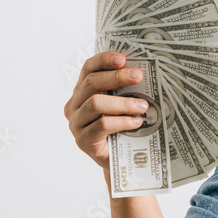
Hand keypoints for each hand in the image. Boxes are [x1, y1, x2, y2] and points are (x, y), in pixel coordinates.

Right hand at [63, 52, 148, 170]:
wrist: (118, 159)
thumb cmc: (121, 127)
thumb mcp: (121, 104)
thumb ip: (124, 89)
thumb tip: (140, 71)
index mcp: (82, 91)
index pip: (88, 68)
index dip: (103, 60)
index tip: (122, 58)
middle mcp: (74, 105)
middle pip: (91, 83)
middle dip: (117, 77)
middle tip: (138, 76)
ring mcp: (76, 123)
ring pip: (96, 103)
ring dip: (123, 102)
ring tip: (143, 105)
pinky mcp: (83, 140)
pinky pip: (102, 125)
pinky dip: (122, 121)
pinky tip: (137, 122)